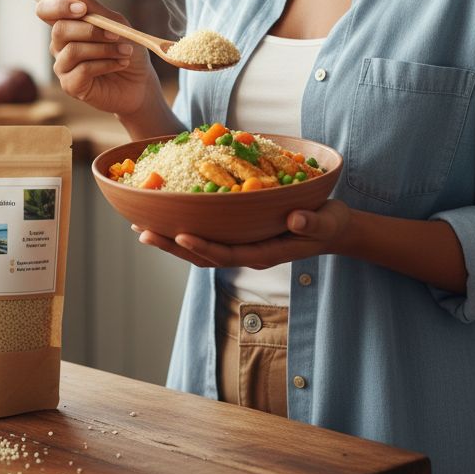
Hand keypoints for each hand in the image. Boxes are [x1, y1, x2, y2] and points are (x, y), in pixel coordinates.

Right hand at [34, 0, 158, 116]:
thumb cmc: (128, 49)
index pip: (46, 11)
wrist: (141, 82)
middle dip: (90, 30)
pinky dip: (106, 64)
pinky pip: (82, 70)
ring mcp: (63, 66)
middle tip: (116, 34)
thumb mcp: (116, 24)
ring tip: (125, 51)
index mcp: (68, 26)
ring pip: (73, 50)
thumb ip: (94, 9)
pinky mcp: (71, 86)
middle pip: (59, 30)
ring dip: (104, 49)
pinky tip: (120, 64)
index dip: (58, 7)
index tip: (82, 9)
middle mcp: (60, 46)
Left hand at [133, 199, 352, 267]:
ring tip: (142, 228)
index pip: (228, 254)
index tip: (181, 235)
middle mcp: (247, 252)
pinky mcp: (239, 235)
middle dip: (173, 245)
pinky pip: (207, 236)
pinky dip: (184, 228)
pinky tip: (166, 217)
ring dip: (171, 240)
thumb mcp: (326, 222)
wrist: (332, 228)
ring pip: (200, 249)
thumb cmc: (329, 223)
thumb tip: (296, 220)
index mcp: (264, 252)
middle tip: (143, 232)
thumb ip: (311, 223)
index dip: (203, 247)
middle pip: (204, 256)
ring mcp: (241, 246)